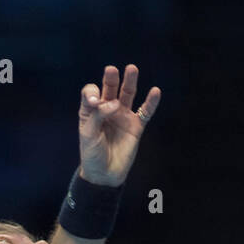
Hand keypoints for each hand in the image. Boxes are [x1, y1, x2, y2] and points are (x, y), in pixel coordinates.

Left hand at [77, 64, 161, 186]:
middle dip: (111, 79)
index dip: (93, 93)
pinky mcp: (136, 127)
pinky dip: (151, 102)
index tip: (95, 101)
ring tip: (132, 69)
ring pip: (128, 95)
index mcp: (91, 111)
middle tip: (111, 70)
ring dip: (130, 82)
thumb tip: (116, 103)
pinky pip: (145, 112)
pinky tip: (155, 92)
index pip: (91, 94)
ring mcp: (123, 117)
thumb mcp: (88, 134)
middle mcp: (107, 110)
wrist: (104, 174)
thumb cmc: (92, 154)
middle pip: (110, 89)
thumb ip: (98, 115)